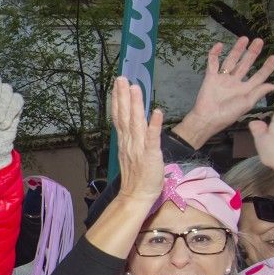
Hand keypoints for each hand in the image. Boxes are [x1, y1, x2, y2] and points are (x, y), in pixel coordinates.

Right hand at [111, 76, 163, 203]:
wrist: (137, 196)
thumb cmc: (137, 178)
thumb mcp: (131, 155)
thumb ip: (131, 139)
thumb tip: (130, 126)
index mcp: (125, 141)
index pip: (120, 117)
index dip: (119, 99)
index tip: (118, 84)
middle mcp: (130, 142)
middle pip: (125, 116)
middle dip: (123, 96)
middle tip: (122, 78)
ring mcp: (139, 148)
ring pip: (136, 123)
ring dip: (135, 105)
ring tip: (135, 88)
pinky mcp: (151, 155)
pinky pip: (152, 139)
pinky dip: (153, 125)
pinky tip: (155, 112)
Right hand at [174, 38, 273, 147]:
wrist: (207, 118)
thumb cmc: (228, 114)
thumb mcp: (247, 103)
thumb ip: (259, 92)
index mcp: (245, 90)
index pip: (259, 76)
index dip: (267, 67)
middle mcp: (235, 82)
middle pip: (246, 64)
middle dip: (253, 53)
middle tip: (259, 41)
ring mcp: (223, 79)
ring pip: (231, 60)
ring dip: (237, 50)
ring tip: (244, 38)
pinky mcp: (210, 77)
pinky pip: (213, 63)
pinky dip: (215, 54)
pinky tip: (220, 45)